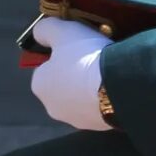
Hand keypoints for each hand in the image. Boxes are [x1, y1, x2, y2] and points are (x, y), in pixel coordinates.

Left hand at [27, 15, 112, 131]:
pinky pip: (98, 106)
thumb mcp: (62, 31)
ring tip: (107, 69)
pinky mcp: (98, 126)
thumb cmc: (83, 57)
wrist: (117, 86)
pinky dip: (104, 96)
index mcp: (39, 85)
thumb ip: (45, 30)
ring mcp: (76, 120)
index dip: (58, 54)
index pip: (43, 67)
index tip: (73, 47)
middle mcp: (52, 108)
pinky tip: (114, 84)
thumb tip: (39, 34)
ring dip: (89, 86)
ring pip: (80, 98)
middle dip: (74, 72)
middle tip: (91, 56)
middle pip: (62, 85)